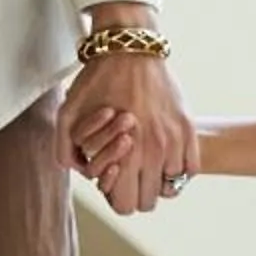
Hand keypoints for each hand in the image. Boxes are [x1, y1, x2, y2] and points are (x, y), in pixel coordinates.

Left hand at [63, 52, 194, 213]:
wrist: (129, 50)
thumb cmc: (96, 82)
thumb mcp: (67, 116)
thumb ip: (66, 151)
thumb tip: (81, 175)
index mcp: (123, 154)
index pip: (125, 205)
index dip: (116, 198)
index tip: (114, 182)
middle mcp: (152, 153)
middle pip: (148, 202)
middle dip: (136, 193)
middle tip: (129, 175)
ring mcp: (174, 142)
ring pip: (170, 188)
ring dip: (157, 180)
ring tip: (146, 163)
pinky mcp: (188, 129)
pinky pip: (190, 168)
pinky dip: (178, 169)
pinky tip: (165, 156)